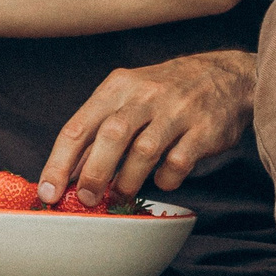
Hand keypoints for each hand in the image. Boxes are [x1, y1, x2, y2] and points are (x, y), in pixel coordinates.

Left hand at [37, 50, 255, 202]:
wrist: (227, 76)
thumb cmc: (167, 92)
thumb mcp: (128, 99)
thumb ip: (99, 132)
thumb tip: (68, 174)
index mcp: (118, 87)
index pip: (78, 126)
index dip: (59, 163)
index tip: (48, 192)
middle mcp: (145, 95)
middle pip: (111, 136)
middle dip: (93, 173)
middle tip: (86, 199)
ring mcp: (177, 111)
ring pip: (144, 151)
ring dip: (127, 181)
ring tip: (122, 194)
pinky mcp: (204, 130)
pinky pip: (178, 162)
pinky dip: (165, 179)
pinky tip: (162, 180)